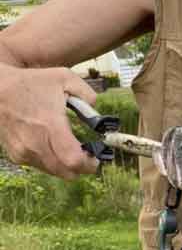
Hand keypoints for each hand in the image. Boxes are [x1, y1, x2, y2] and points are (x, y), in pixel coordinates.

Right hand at [0, 64, 98, 178]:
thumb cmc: (32, 83)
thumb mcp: (65, 78)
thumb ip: (87, 94)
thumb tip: (97, 114)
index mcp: (51, 125)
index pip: (73, 159)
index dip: (89, 164)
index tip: (97, 158)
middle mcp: (35, 142)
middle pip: (66, 172)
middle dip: (82, 168)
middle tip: (90, 157)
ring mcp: (23, 151)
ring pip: (54, 171)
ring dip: (67, 166)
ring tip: (74, 150)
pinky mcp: (16, 155)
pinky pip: (41, 166)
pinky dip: (52, 162)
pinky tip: (55, 148)